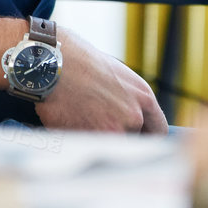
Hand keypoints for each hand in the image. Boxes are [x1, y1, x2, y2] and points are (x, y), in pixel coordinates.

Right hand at [35, 26, 166, 132]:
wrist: (50, 61)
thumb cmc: (78, 60)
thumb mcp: (115, 74)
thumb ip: (127, 98)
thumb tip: (127, 116)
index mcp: (143, 97)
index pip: (157, 130)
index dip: (146, 136)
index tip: (137, 139)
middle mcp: (134, 116)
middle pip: (132, 140)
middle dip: (117, 136)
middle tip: (97, 124)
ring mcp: (113, 130)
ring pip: (108, 145)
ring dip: (94, 137)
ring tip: (76, 115)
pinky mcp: (90, 140)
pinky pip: (86, 147)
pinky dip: (76, 139)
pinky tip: (65, 118)